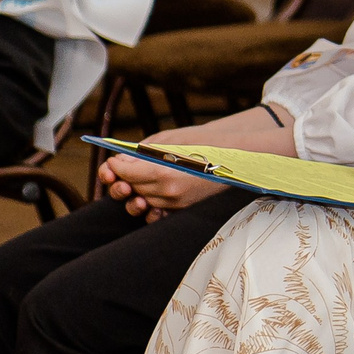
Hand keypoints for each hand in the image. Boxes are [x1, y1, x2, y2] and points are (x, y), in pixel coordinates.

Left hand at [96, 154, 225, 220]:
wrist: (238, 156)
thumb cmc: (205, 143)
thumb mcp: (170, 140)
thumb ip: (142, 152)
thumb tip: (121, 162)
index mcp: (164, 172)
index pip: (126, 173)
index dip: (115, 166)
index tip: (114, 160)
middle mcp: (169, 192)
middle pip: (131, 188)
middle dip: (122, 177)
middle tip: (122, 168)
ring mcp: (177, 203)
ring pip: (141, 201)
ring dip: (134, 191)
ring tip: (134, 182)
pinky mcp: (184, 210)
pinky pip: (156, 214)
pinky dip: (148, 207)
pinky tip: (146, 197)